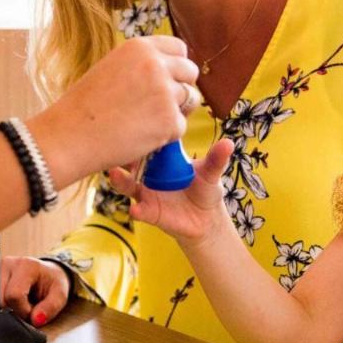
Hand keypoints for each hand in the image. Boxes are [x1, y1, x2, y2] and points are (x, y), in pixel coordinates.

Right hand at [0, 257, 70, 325]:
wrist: (47, 273)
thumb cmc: (53, 283)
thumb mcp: (60, 295)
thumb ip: (50, 308)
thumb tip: (35, 320)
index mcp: (25, 265)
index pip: (13, 295)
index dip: (23, 311)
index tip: (33, 311)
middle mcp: (6, 264)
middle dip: (11, 311)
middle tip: (25, 308)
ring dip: (3, 309)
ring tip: (18, 304)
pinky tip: (10, 302)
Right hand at [32, 37, 197, 183]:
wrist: (68, 136)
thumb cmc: (84, 107)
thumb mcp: (112, 69)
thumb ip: (142, 66)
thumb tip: (171, 72)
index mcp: (139, 47)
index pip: (179, 49)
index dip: (176, 66)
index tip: (167, 81)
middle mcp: (155, 64)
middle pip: (191, 72)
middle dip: (182, 88)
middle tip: (160, 106)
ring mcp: (164, 92)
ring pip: (189, 100)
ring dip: (173, 112)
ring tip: (142, 122)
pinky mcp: (169, 120)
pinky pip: (180, 127)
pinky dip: (165, 136)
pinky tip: (140, 136)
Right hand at [107, 138, 235, 245]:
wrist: (206, 219)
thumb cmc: (205, 189)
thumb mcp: (212, 173)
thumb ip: (216, 160)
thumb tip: (228, 144)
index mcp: (163, 158)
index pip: (150, 140)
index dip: (142, 132)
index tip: (135, 122)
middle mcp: (149, 172)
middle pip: (130, 160)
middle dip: (123, 153)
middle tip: (120, 146)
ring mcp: (146, 192)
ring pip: (126, 184)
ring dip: (119, 179)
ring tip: (115, 174)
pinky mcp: (149, 212)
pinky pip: (139, 210)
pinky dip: (136, 210)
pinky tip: (135, 209)